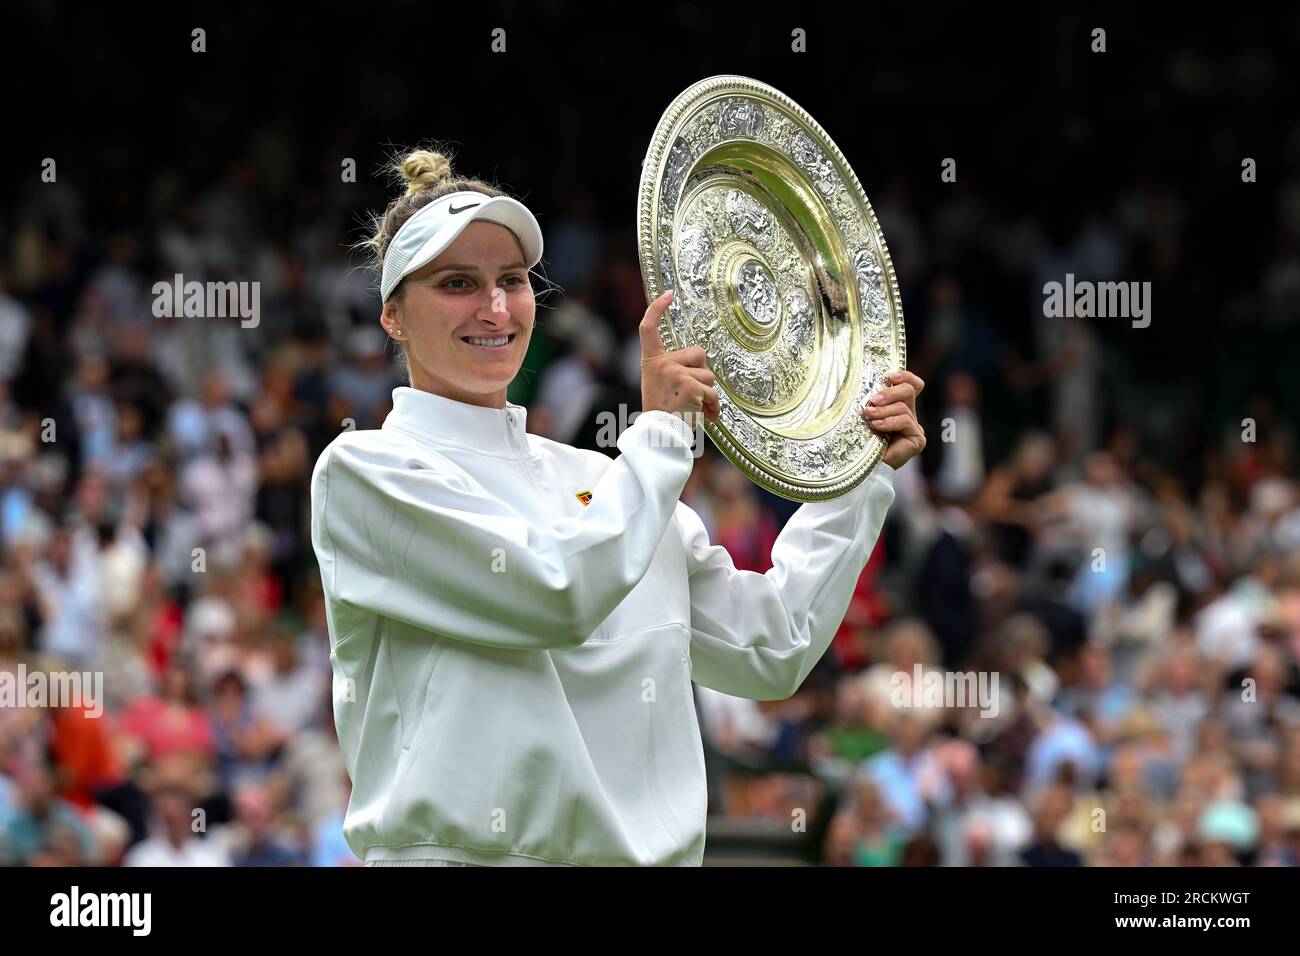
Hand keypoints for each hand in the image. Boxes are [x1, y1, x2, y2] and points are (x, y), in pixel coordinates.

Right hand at [639, 290, 720, 426]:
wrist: (659, 439)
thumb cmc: (664, 415)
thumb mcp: (661, 386)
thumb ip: (674, 370)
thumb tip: (702, 365)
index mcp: (651, 362)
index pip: (648, 329)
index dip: (657, 309)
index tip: (668, 294)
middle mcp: (661, 363)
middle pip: (699, 353)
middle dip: (702, 373)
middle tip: (690, 395)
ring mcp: (674, 372)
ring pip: (709, 374)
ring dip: (708, 394)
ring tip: (694, 408)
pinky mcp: (689, 384)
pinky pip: (713, 391)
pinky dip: (714, 406)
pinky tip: (706, 417)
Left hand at [863, 369, 925, 468]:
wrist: (864, 469)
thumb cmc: (861, 441)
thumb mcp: (866, 415)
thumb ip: (873, 401)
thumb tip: (864, 383)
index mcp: (899, 406)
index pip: (912, 385)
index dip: (905, 376)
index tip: (890, 376)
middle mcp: (910, 415)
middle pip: (908, 391)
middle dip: (890, 392)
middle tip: (873, 400)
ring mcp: (915, 428)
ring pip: (903, 407)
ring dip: (884, 411)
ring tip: (869, 416)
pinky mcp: (918, 439)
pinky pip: (905, 422)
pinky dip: (889, 422)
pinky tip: (876, 426)